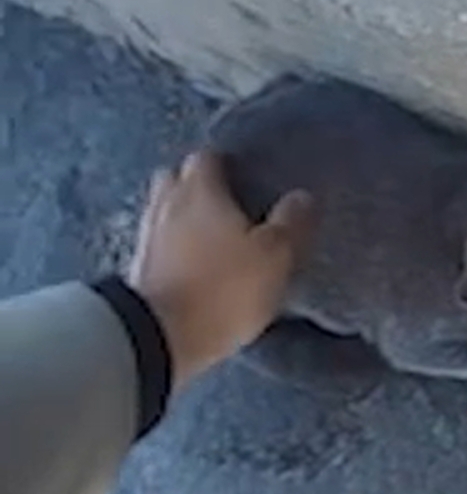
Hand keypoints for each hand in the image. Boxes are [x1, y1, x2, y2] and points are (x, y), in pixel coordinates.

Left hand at [126, 151, 316, 389]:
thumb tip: (301, 196)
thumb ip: (291, 222)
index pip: (207, 157)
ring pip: (163, 209)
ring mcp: (147, 235)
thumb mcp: (275, 256)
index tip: (245, 177)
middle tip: (224, 202)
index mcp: (200, 191)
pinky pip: (158, 242)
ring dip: (182, 215)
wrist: (161, 336)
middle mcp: (167, 204)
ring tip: (209, 233)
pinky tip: (191, 261)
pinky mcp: (137, 267)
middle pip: (176, 177)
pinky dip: (172, 244)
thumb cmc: (224, 287)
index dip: (226, 164)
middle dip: (196, 183)